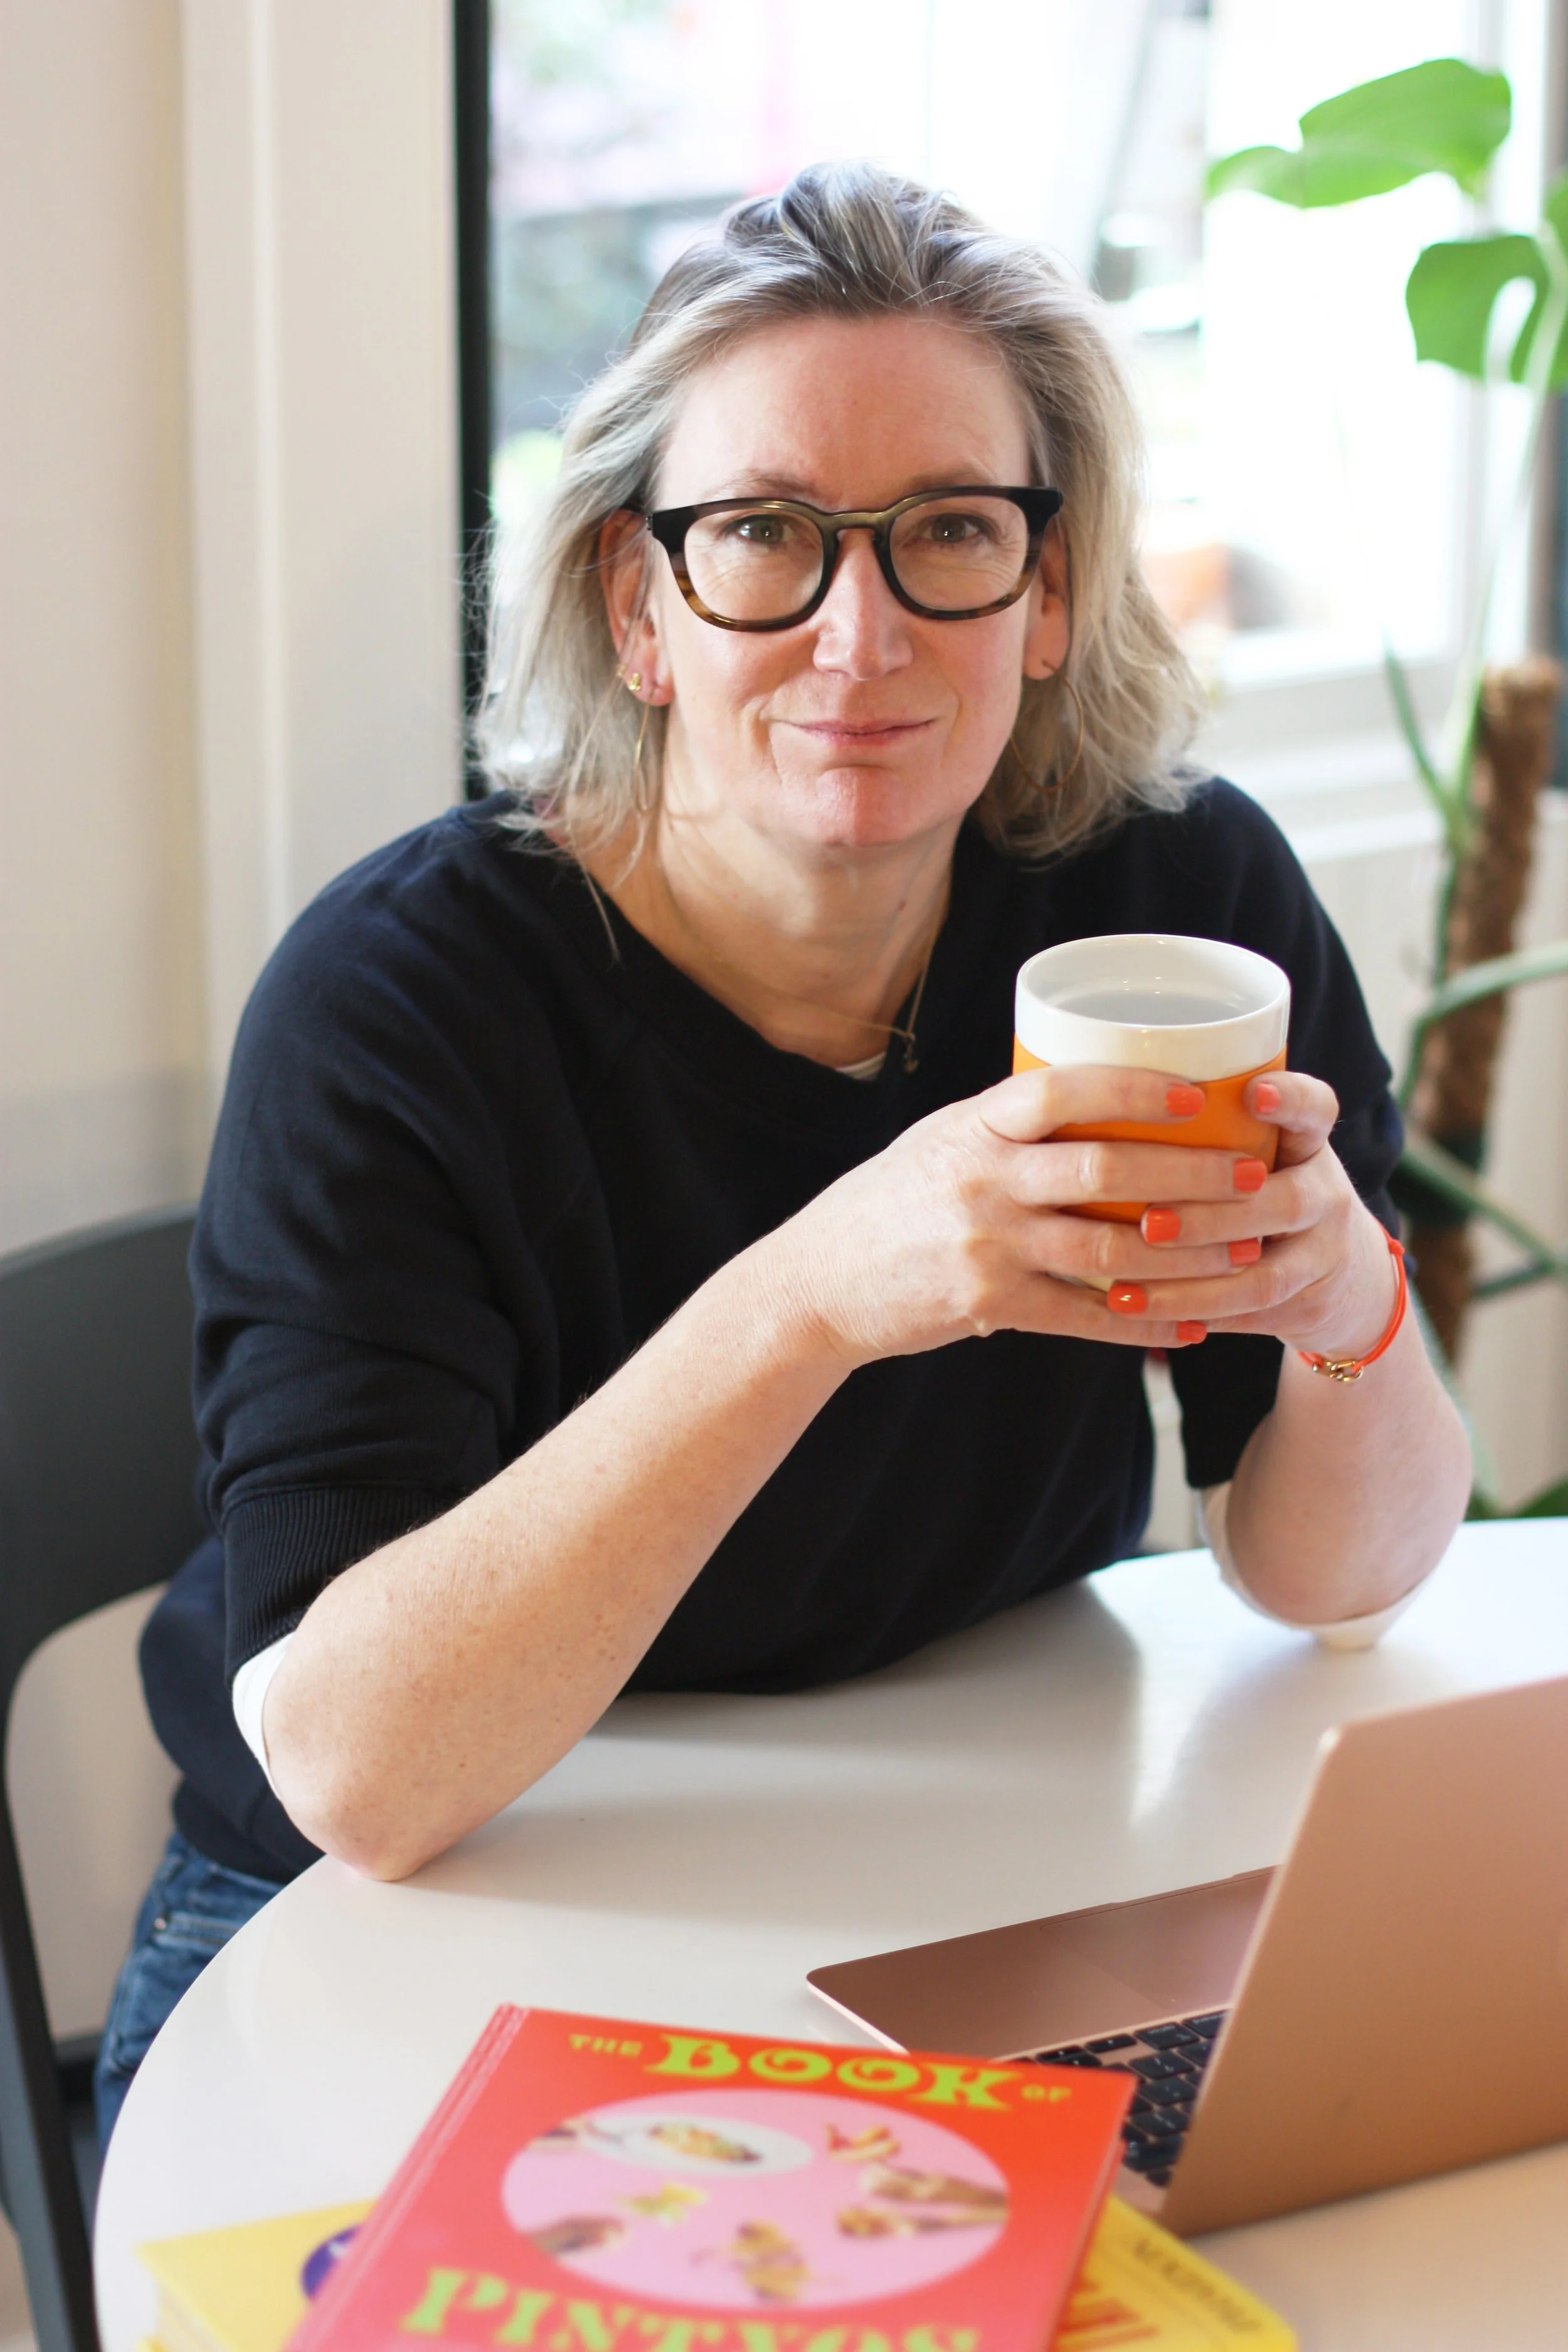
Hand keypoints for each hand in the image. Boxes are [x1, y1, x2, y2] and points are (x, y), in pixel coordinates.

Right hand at [768, 1063, 1284, 1366]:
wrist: (819, 1282)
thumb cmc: (890, 1204)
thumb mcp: (941, 1142)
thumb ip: (1011, 1127)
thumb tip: (1099, 1098)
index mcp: (975, 1127)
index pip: (1062, 1090)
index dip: (1135, 1089)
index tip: (1197, 1094)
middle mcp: (982, 1181)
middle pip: (1104, 1172)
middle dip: (1191, 1175)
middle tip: (1253, 1173)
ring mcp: (986, 1246)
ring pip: (1107, 1250)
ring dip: (1186, 1253)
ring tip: (1245, 1251)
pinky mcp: (988, 1305)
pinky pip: (1084, 1318)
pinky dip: (1144, 1324)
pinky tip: (1190, 1327)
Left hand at [1125, 1069, 1399, 1358]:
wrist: (1339, 1274)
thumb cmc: (1263, 1190)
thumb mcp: (1255, 1151)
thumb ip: (1202, 1130)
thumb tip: (1082, 1094)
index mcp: (1308, 1143)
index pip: (1316, 1109)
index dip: (1290, 1099)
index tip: (1252, 1092)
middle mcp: (1326, 1193)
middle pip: (1287, 1201)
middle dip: (1213, 1214)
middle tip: (1150, 1222)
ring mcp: (1324, 1253)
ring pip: (1265, 1274)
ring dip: (1191, 1282)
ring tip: (1124, 1286)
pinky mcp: (1309, 1303)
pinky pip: (1249, 1315)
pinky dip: (1190, 1314)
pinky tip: (1139, 1313)